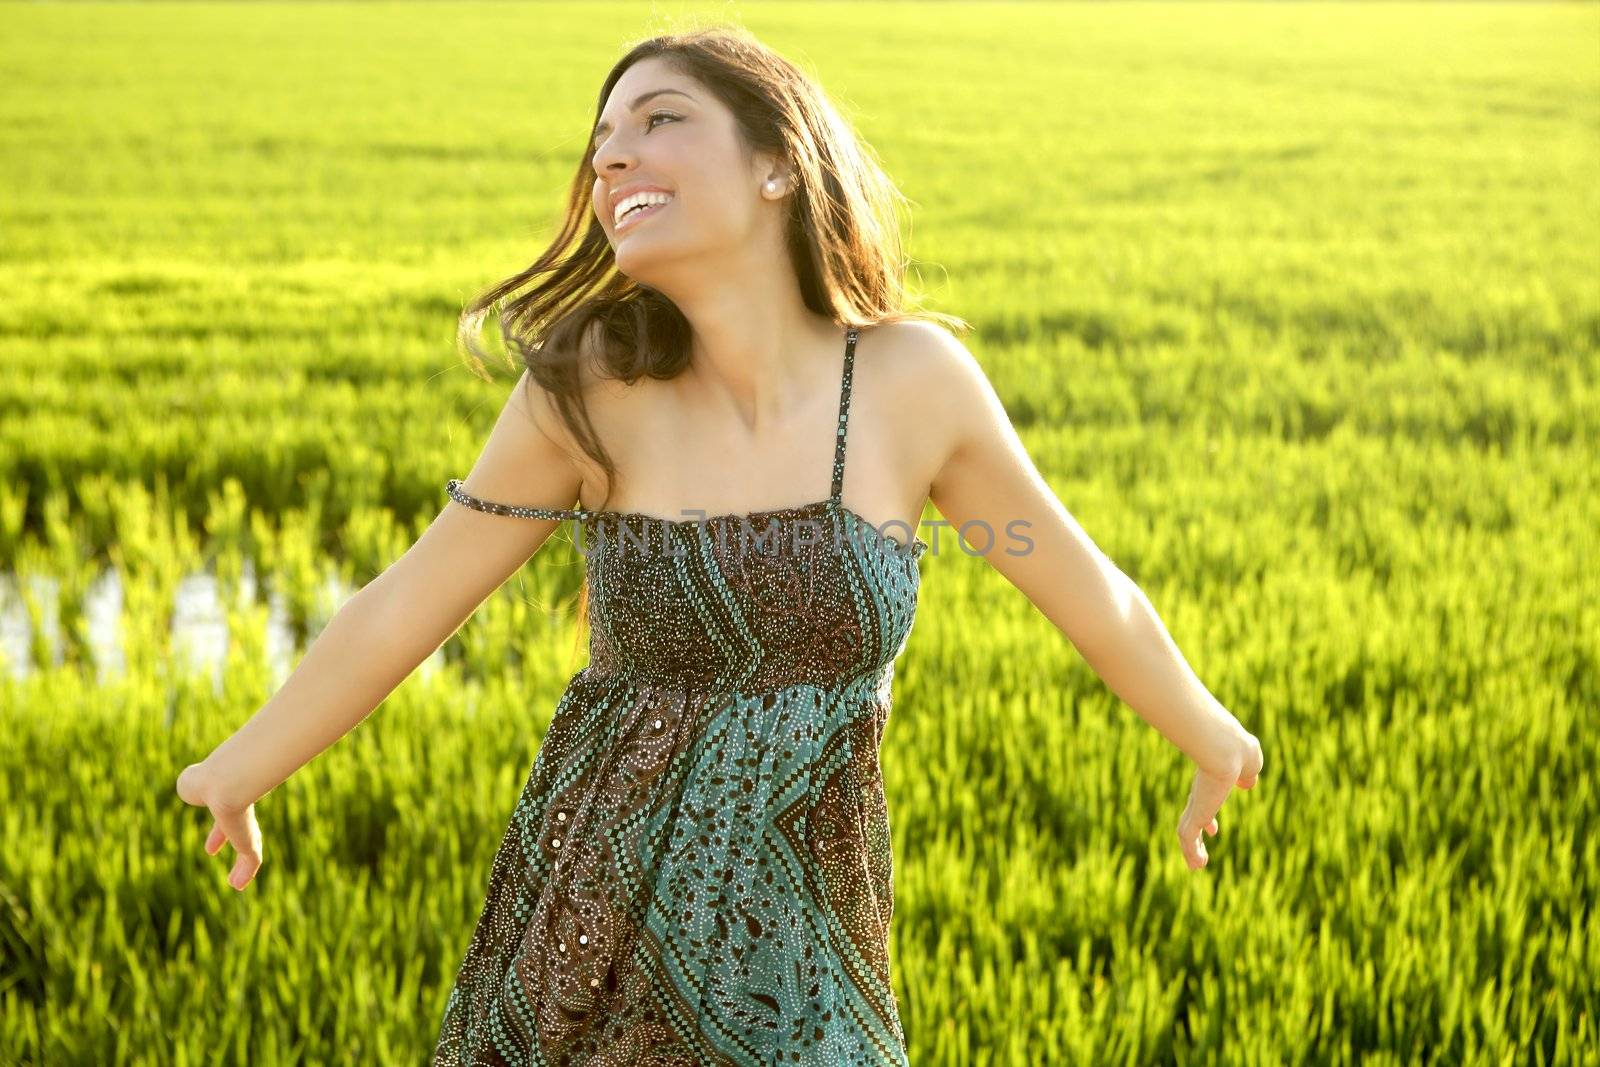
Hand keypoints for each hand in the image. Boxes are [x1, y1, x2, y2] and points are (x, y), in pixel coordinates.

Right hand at [175, 761, 263, 890]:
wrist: (225, 782)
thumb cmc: (205, 779)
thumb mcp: (191, 782)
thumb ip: (191, 785)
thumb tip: (189, 789)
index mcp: (229, 794)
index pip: (225, 812)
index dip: (217, 831)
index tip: (210, 848)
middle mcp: (244, 810)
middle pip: (238, 827)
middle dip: (227, 840)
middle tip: (217, 854)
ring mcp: (248, 825)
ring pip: (248, 845)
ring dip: (242, 866)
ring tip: (235, 883)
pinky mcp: (250, 840)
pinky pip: (250, 859)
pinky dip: (246, 871)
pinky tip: (238, 884)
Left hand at [1176, 731, 1263, 870]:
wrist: (1226, 750)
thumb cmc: (1239, 752)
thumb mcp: (1249, 762)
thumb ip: (1247, 773)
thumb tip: (1247, 782)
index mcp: (1209, 781)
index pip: (1202, 802)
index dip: (1207, 818)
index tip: (1212, 830)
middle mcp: (1199, 794)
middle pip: (1191, 819)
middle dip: (1195, 837)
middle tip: (1198, 854)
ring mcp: (1195, 804)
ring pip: (1186, 831)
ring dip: (1191, 850)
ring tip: (1196, 866)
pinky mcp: (1196, 814)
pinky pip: (1188, 838)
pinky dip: (1191, 852)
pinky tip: (1197, 864)